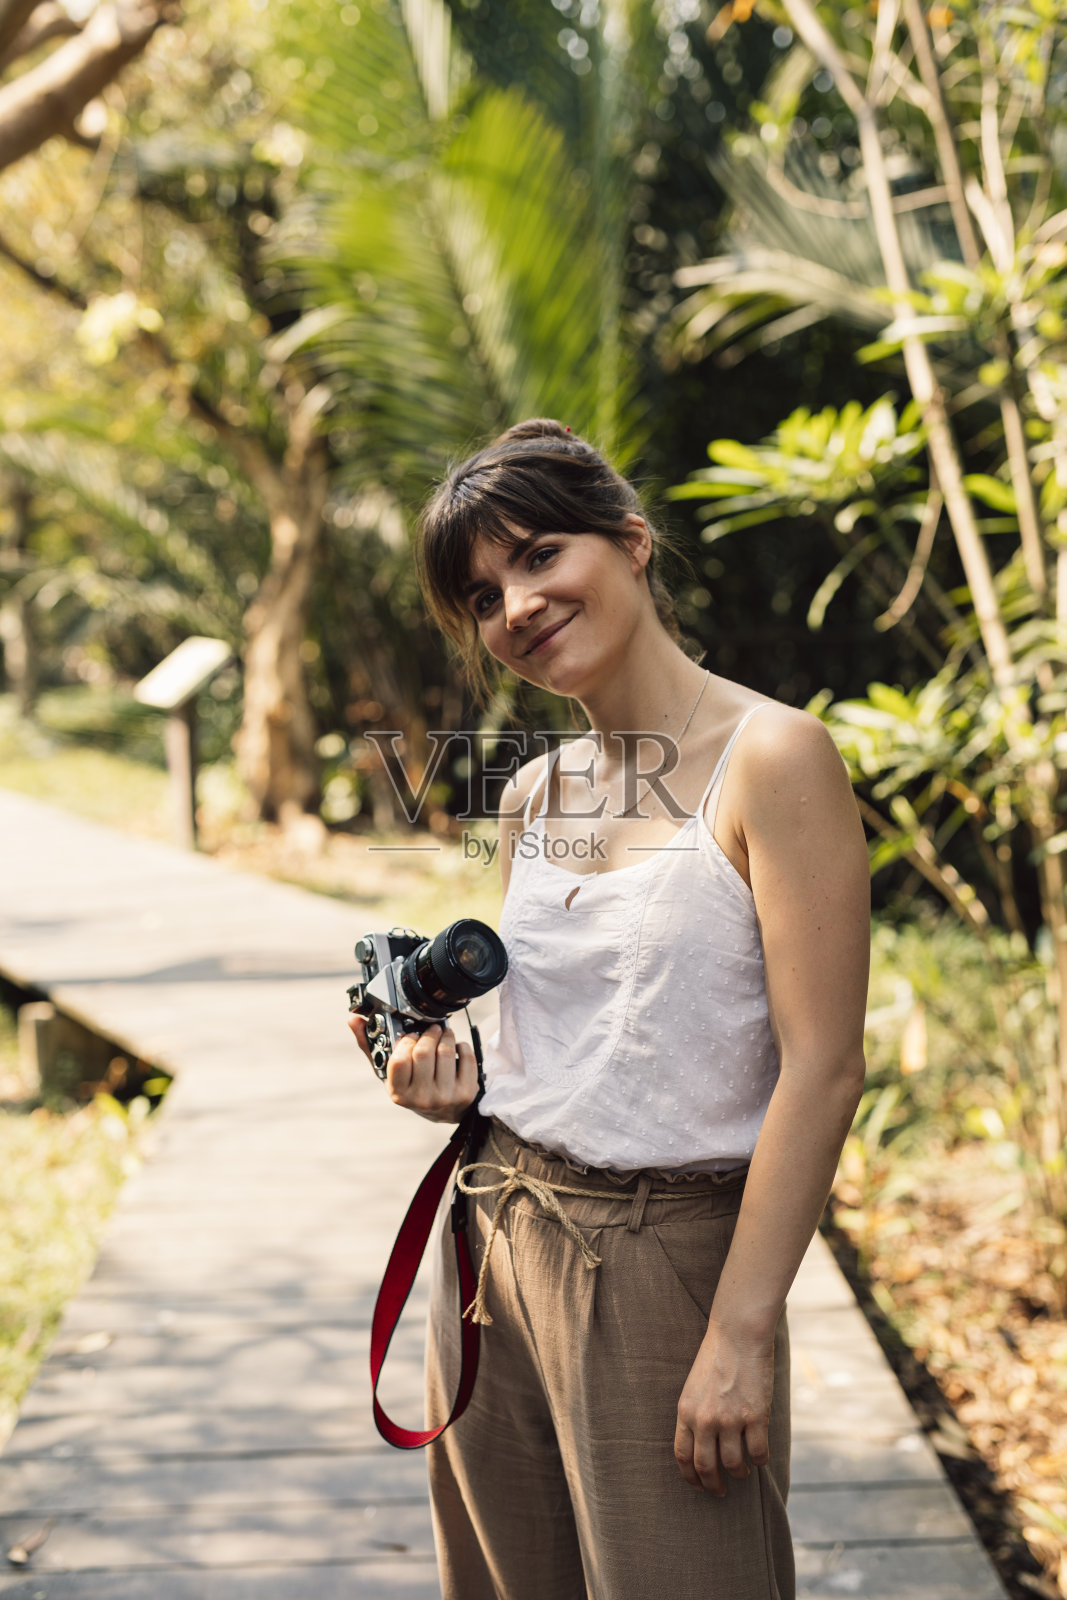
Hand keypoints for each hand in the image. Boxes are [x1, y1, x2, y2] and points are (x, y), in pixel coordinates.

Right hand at [347, 1013, 477, 1123]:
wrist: (445, 1111)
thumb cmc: (413, 1087)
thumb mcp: (390, 1074)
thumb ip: (370, 1046)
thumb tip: (354, 1020)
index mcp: (398, 1093)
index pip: (400, 1060)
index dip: (406, 1042)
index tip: (411, 1035)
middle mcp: (422, 1098)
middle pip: (424, 1052)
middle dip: (428, 1033)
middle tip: (431, 1029)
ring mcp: (446, 1097)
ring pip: (446, 1051)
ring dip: (446, 1035)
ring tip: (443, 1035)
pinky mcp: (466, 1092)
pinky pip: (466, 1057)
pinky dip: (461, 1045)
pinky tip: (456, 1048)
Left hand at [674, 1317, 774, 1495]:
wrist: (737, 1335)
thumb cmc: (716, 1358)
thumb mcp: (693, 1387)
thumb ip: (694, 1416)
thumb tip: (701, 1447)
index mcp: (686, 1412)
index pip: (683, 1457)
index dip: (691, 1478)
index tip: (699, 1486)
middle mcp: (705, 1420)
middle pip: (706, 1467)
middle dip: (714, 1485)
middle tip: (721, 1491)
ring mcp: (730, 1419)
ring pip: (734, 1465)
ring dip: (739, 1473)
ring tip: (743, 1471)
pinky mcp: (755, 1417)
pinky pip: (759, 1453)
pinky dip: (760, 1460)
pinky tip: (760, 1457)